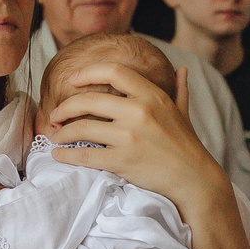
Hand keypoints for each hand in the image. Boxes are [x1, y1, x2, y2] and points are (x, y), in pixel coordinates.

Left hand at [42, 59, 223, 211]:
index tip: (73, 80)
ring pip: (82, 129)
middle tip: (55, 114)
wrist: (194, 178)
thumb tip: (182, 70)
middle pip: (88, 101)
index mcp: (151, 95)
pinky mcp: (123, 161)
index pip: (113, 71)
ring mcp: (129, 137)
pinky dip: (67, 156)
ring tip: (56, 136)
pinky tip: (59, 155)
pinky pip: (85, 156)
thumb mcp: (183, 111)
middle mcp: (139, 111)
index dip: (87, 72)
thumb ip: (179, 89)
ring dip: (62, 132)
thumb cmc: (186, 144)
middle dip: (65, 107)